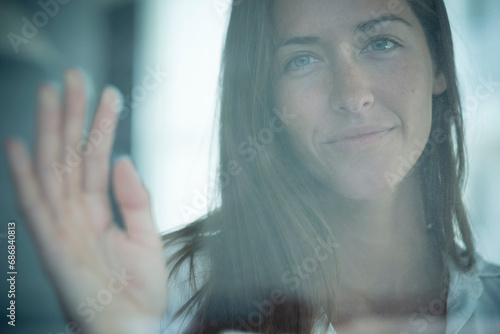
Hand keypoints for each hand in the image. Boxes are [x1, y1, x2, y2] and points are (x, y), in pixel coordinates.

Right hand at [4, 69, 167, 332]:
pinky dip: (23, 174)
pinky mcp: (51, 244)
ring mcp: (60, 226)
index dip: (101, 127)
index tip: (108, 94)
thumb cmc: (137, 290)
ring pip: (53, 168)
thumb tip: (124, 157)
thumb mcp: (147, 238)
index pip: (98, 159)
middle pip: (72, 155)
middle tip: (76, 75)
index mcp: (98, 212)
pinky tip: (18, 143)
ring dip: (51, 130)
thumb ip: (135, 198)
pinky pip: (34, 203)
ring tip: (53, 92)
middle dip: (73, 115)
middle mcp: (75, 213)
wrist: (131, 328)